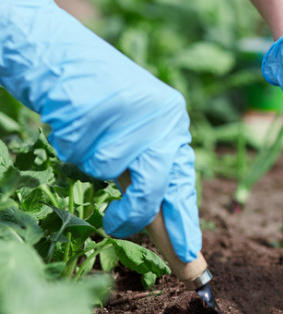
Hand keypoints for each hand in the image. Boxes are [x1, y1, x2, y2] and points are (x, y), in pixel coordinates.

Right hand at [0, 0, 200, 261]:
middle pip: (155, 184)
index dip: (183, 223)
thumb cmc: (98, 103)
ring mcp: (133, 110)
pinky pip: (80, 150)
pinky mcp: (101, 104)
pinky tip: (73, 118)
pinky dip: (70, 143)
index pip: (182, 183)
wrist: (59, 54)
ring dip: (90, 161)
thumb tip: (159, 226)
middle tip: (115, 226)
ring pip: (109, 168)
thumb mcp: (133, 135)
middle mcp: (164, 115)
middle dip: (134, 212)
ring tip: (88, 133)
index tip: (191, 259)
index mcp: (174, 124)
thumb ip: (148, 174)